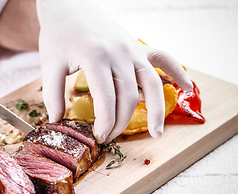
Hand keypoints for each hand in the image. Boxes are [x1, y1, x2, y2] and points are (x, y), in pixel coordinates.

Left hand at [37, 0, 192, 143]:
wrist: (68, 5)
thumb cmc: (58, 34)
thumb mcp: (50, 64)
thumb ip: (53, 95)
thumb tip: (56, 121)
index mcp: (96, 58)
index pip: (107, 100)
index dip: (104, 123)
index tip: (98, 136)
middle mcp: (119, 53)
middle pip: (128, 97)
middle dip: (120, 123)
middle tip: (109, 137)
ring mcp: (131, 48)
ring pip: (152, 83)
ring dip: (156, 110)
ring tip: (157, 134)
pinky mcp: (136, 45)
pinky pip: (162, 58)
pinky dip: (177, 71)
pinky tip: (187, 86)